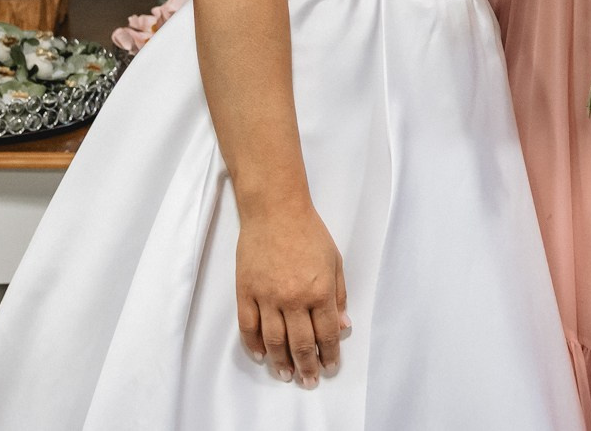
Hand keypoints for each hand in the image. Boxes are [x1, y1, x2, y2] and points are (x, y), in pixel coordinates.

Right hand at [235, 200, 348, 388]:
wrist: (275, 210)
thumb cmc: (309, 232)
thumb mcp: (334, 260)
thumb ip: (339, 295)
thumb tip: (344, 326)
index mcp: (320, 291)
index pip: (327, 333)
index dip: (330, 354)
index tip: (330, 367)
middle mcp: (294, 298)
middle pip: (302, 343)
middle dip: (308, 366)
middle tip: (309, 381)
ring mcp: (268, 296)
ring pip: (274, 341)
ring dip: (281, 362)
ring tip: (286, 374)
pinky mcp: (246, 291)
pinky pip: (249, 326)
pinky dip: (253, 345)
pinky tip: (260, 355)